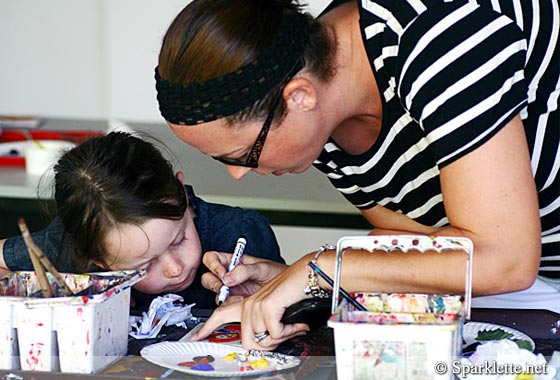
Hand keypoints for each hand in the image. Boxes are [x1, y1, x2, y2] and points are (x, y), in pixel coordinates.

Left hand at [194, 254, 312, 349]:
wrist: (307, 277)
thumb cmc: (293, 293)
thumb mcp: (275, 312)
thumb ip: (264, 326)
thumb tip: (263, 343)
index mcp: (247, 304)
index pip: (220, 315)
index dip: (207, 328)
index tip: (197, 336)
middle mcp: (249, 304)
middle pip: (247, 341)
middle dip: (267, 346)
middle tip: (282, 336)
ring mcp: (256, 304)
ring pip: (263, 340)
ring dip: (281, 338)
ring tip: (290, 326)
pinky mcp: (267, 306)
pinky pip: (275, 334)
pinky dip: (288, 332)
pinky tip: (296, 324)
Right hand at [201, 251, 286, 304]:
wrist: (286, 289)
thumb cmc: (275, 273)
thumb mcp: (262, 268)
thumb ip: (244, 271)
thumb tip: (228, 277)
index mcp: (232, 261)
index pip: (212, 258)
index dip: (213, 264)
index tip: (222, 272)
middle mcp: (228, 274)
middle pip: (208, 277)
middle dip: (214, 283)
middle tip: (224, 287)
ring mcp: (231, 289)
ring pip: (215, 293)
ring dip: (223, 295)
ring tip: (237, 295)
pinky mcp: (235, 302)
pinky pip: (225, 305)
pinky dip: (231, 304)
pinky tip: (241, 301)